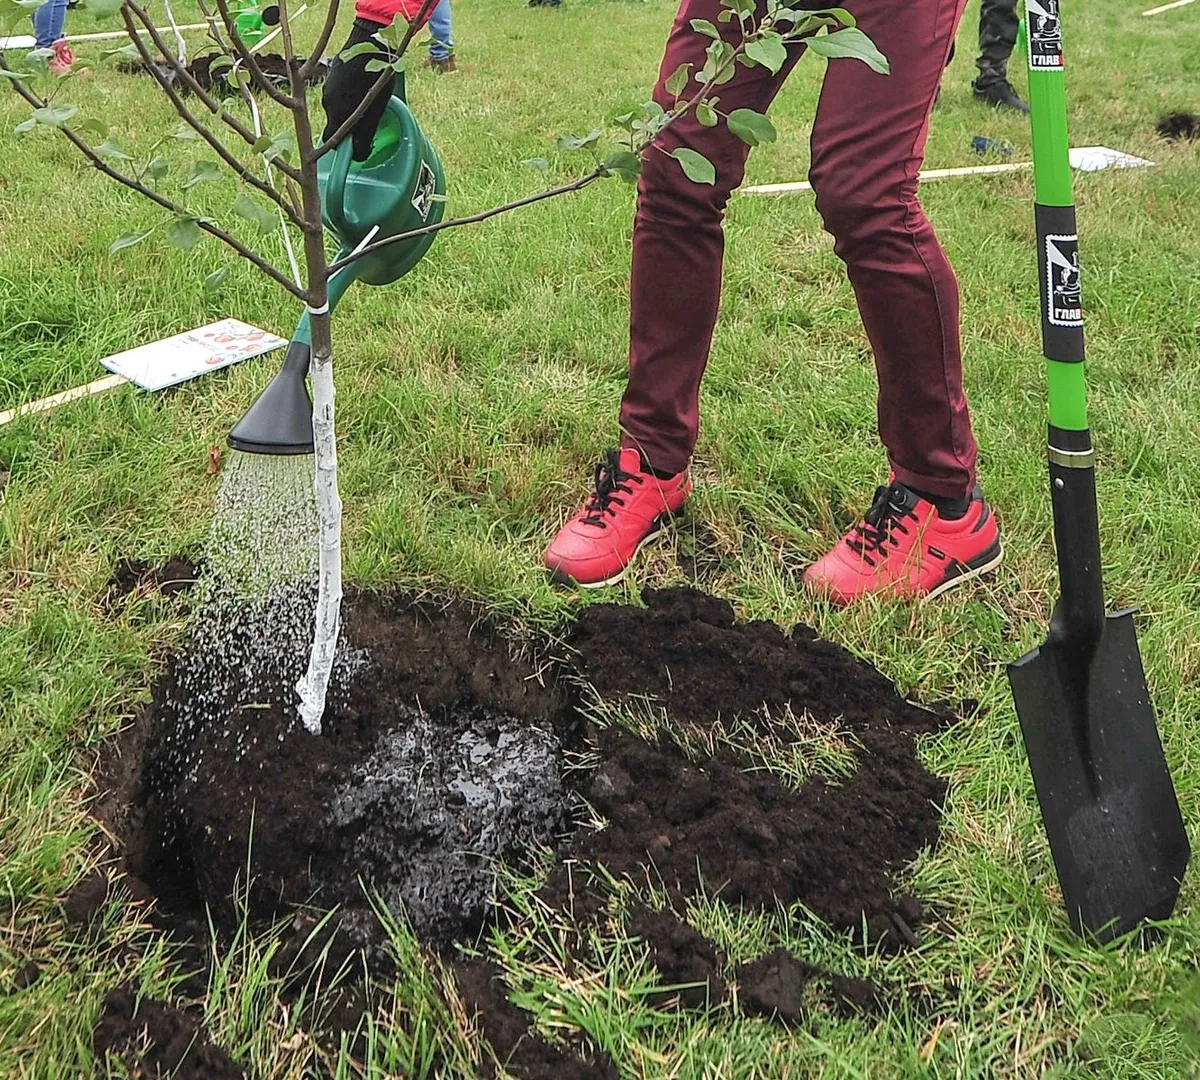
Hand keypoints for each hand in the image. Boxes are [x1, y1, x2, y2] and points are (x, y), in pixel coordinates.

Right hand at [321, 19, 395, 161]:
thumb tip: (357, 155)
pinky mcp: (330, 78)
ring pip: (337, 111)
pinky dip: (347, 99)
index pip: (332, 143)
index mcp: (336, 114)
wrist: (367, 41)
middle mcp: (327, 103)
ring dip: (350, 113)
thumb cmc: (375, 78)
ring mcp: (326, 89)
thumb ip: (364, 134)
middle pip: (335, 127)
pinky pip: (337, 96)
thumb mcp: (375, 111)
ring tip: (367, 103)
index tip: (357, 148)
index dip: (345, 149)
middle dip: (349, 130)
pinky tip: (361, 90)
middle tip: (367, 124)